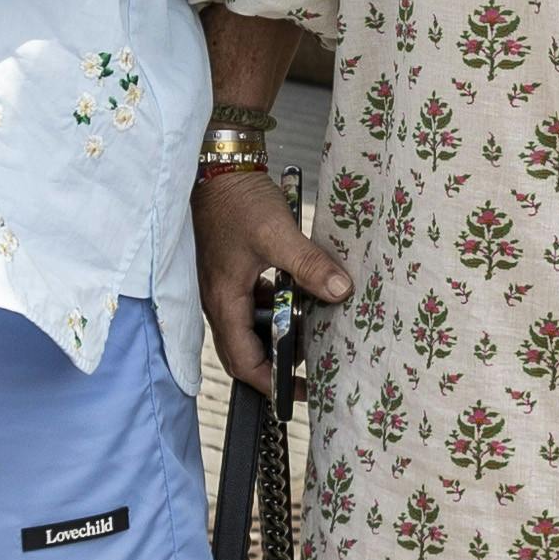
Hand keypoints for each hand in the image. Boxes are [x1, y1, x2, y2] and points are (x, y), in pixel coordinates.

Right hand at [195, 161, 348, 389]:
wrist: (218, 166)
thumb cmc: (237, 200)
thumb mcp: (276, 232)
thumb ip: (308, 264)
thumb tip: (340, 292)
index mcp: (224, 302)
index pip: (243, 361)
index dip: (271, 383)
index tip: (300, 393)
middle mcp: (220, 301)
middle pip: (246, 351)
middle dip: (278, 365)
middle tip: (314, 371)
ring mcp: (225, 288)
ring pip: (253, 328)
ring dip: (281, 335)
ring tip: (315, 335)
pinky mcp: (234, 273)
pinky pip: (256, 305)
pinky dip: (279, 310)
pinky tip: (302, 299)